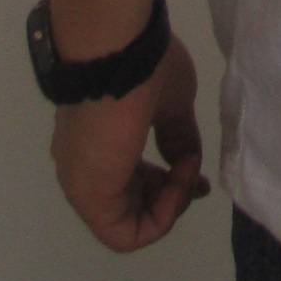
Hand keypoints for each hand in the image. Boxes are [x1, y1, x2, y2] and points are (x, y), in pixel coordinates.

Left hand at [50, 32, 211, 249]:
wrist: (117, 48)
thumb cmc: (143, 67)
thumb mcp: (172, 103)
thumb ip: (177, 138)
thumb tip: (185, 161)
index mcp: (96, 142)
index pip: (129, 179)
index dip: (167, 182)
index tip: (195, 169)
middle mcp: (82, 168)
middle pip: (130, 204)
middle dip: (170, 196)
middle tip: (198, 179)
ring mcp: (82, 183)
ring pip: (126, 222)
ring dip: (166, 204)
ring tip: (187, 172)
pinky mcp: (91, 196)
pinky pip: (124, 232)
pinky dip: (158, 219)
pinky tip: (178, 184)